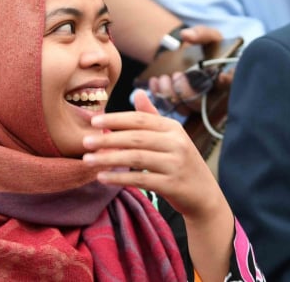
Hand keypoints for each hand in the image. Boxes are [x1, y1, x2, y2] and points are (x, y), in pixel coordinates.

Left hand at [82, 90, 224, 220]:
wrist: (205, 196)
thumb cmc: (181, 163)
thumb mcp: (171, 137)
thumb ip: (152, 116)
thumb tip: (137, 92)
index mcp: (173, 128)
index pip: (139, 119)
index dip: (115, 119)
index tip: (93, 122)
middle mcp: (176, 143)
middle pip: (135, 138)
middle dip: (107, 139)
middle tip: (84, 142)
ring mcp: (176, 164)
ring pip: (136, 158)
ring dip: (108, 159)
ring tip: (87, 160)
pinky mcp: (172, 185)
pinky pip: (140, 179)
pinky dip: (119, 178)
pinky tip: (102, 178)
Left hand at [148, 25, 231, 113]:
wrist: (184, 54)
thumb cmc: (201, 48)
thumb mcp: (207, 37)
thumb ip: (202, 33)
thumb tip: (186, 35)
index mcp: (224, 80)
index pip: (231, 86)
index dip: (228, 83)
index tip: (221, 76)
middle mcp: (211, 96)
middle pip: (200, 104)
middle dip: (185, 92)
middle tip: (177, 75)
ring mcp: (194, 103)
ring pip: (182, 109)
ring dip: (169, 94)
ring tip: (163, 78)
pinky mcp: (179, 105)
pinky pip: (167, 107)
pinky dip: (158, 94)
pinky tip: (155, 81)